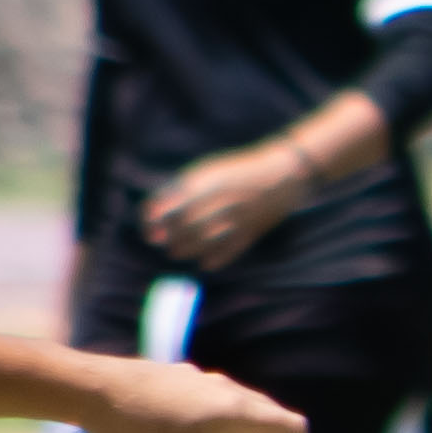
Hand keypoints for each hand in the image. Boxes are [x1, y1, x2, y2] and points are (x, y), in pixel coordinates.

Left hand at [135, 138, 322, 269]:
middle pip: (187, 224)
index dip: (157, 215)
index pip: (174, 203)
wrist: (283, 174)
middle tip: (159, 241)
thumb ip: (187, 187)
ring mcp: (239, 217)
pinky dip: (216, 259)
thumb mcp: (211, 170)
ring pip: (206, 239)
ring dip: (187, 249)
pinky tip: (205, 263)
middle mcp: (222, 200)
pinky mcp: (254, 230)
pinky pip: (232, 249)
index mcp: (209, 182)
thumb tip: (161, 208)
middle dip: (169, 235)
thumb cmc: (240, 170)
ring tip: (176, 252)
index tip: (148, 223)